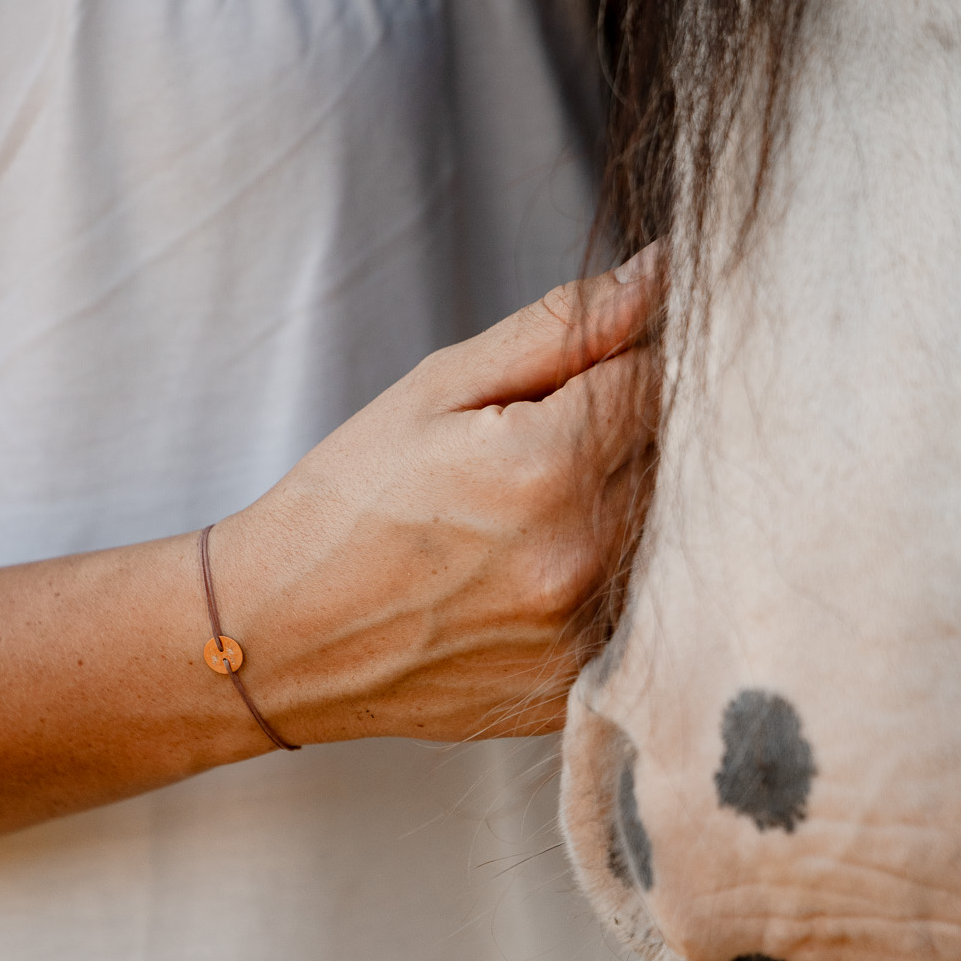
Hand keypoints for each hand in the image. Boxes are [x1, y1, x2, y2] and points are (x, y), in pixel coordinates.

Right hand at [218, 247, 660, 741]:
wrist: (278, 635)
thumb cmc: (350, 499)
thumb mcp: (440, 388)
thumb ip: (565, 328)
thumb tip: (665, 273)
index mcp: (548, 466)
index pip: (665, 379)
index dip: (637, 359)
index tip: (594, 368)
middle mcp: (582, 555)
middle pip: (682, 460)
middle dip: (640, 432)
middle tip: (563, 439)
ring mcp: (584, 631)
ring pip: (671, 537)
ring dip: (635, 507)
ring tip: (544, 509)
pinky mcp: (579, 687)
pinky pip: (641, 612)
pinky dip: (613, 579)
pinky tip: (543, 573)